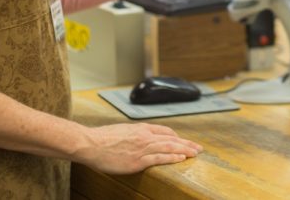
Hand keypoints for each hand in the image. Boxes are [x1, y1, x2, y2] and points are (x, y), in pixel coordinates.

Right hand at [75, 122, 203, 173]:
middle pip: (171, 138)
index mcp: (141, 129)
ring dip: (185, 149)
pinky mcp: (138, 160)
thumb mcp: (122, 131)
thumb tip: (139, 139)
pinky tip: (182, 158)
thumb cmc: (102, 139)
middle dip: (187, 143)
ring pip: (169, 147)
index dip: (177, 137)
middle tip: (198, 148)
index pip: (165, 131)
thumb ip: (134, 134)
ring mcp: (142, 148)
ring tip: (195, 153)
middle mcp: (145, 136)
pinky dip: (172, 158)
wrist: (91, 143)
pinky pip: (160, 158)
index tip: (184, 141)